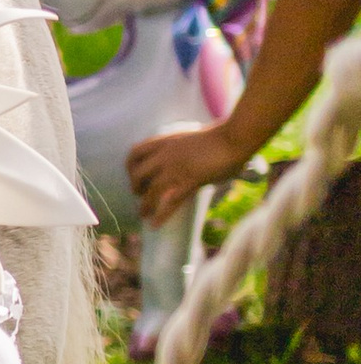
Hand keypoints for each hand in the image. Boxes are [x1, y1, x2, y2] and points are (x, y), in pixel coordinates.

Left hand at [128, 119, 242, 225]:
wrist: (232, 138)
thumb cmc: (219, 138)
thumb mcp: (191, 140)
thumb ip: (182, 151)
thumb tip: (185, 164)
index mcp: (165, 141)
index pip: (135, 152)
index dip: (130, 166)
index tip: (133, 175)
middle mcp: (165, 155)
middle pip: (138, 174)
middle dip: (136, 186)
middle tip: (139, 195)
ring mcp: (175, 168)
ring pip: (151, 191)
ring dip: (145, 205)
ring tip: (143, 215)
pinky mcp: (189, 181)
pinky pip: (170, 202)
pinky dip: (161, 215)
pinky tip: (155, 225)